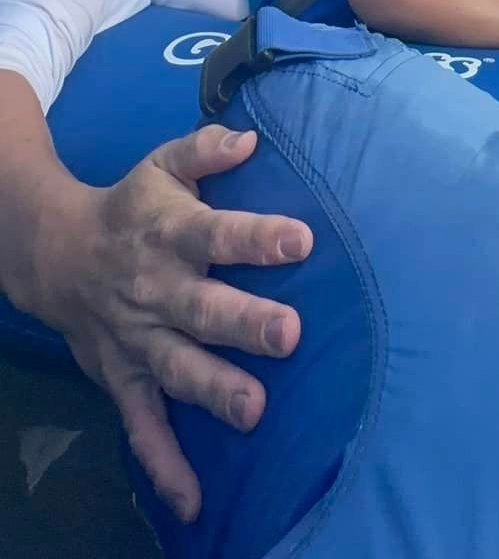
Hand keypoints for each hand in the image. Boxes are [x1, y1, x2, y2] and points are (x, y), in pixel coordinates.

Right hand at [31, 125, 312, 523]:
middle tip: (289, 334)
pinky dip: (164, 465)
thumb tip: (251, 138)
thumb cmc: (130, 207)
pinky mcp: (123, 379)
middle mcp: (155, 290)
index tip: (302, 241)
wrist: (55, 254)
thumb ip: (205, 148)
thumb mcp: (161, 165)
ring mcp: (138, 340)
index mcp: (169, 233)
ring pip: (177, 369)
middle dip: (244, 322)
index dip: (257, 237)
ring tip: (254, 411)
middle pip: (203, 307)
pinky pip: (142, 426)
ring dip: (214, 389)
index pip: (216, 233)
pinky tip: (192, 501)